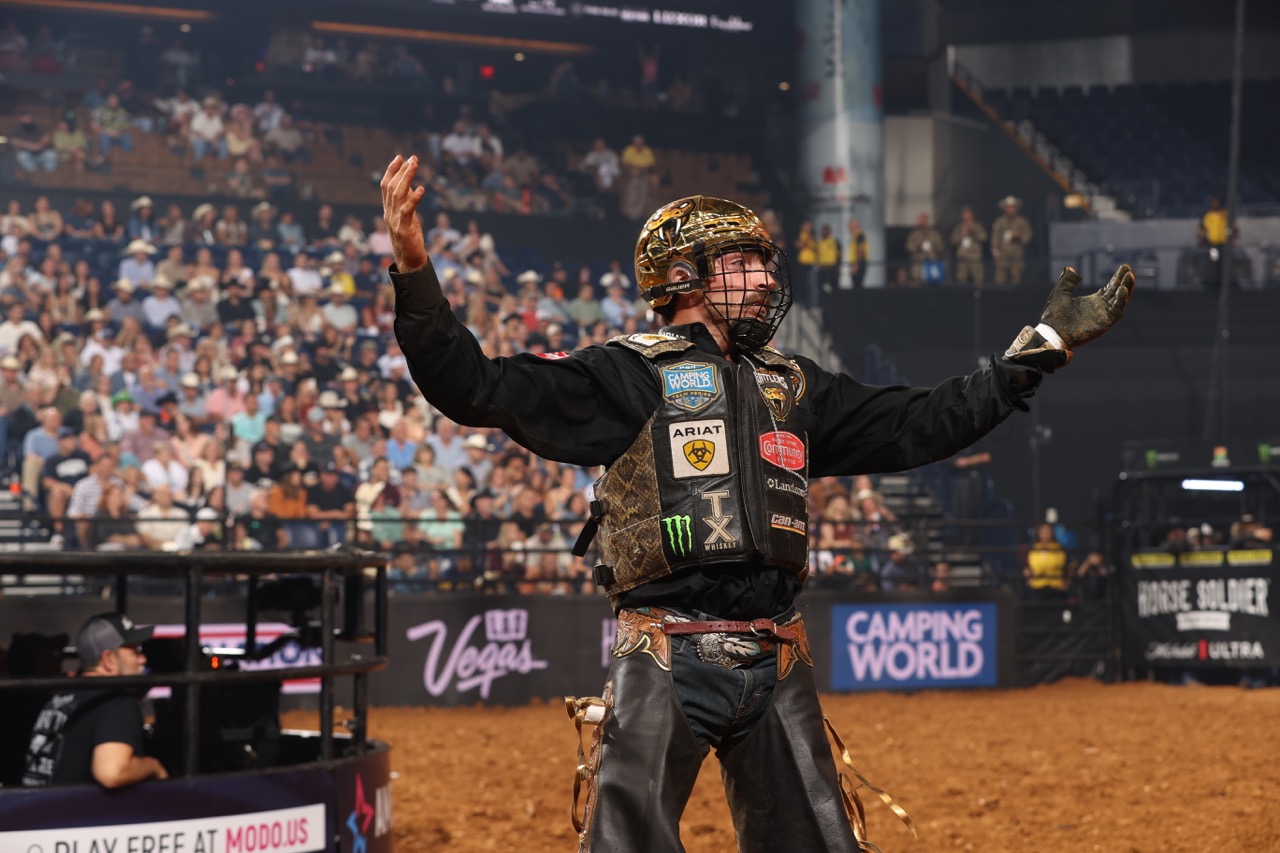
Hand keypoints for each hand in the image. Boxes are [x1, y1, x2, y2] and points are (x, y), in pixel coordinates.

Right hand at [380, 155, 428, 271]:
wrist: (409, 262)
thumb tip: (411, 186)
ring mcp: (394, 221)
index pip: (386, 186)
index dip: (392, 170)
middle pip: (391, 187)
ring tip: (415, 165)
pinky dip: (414, 198)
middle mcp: (388, 213)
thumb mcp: (409, 217)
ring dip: (406, 178)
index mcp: (388, 210)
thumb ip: (407, 202)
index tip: (400, 157)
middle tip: (412, 158)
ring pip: (397, 195)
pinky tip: (421, 189)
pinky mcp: (403, 229)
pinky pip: (407, 210)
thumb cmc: (410, 239)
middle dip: (401, 170)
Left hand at [1038, 264, 1133, 349]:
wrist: (1051, 332)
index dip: (1117, 278)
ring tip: (1130, 276)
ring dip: (1127, 289)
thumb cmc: (1054, 315)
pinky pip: (1116, 311)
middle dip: (1124, 281)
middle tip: (1129, 269)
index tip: (1124, 266)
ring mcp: (1103, 316)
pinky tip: (1122, 289)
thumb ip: (1067, 281)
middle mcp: (1101, 308)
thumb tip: (1070, 268)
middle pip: (1117, 292)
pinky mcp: (1104, 324)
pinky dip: (1121, 301)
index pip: (1110, 288)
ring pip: (1120, 301)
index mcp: (1093, 301)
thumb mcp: (1061, 292)